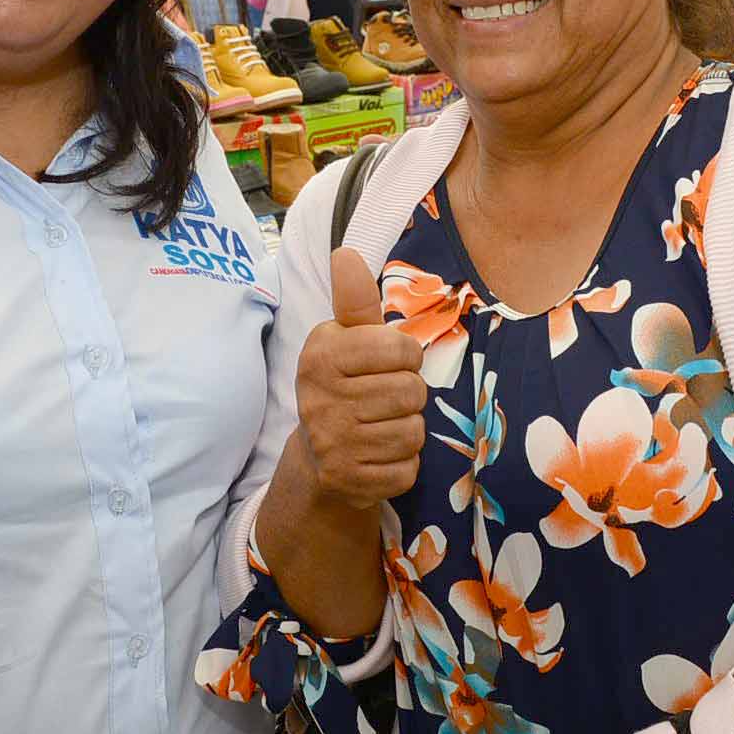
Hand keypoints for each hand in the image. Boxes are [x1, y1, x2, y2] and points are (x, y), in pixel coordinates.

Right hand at [292, 248, 426, 507]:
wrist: (319, 457)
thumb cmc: (345, 385)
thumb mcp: (346, 340)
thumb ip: (353, 301)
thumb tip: (345, 252)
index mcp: (321, 356)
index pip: (402, 349)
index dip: (407, 357)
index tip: (388, 363)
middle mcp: (320, 400)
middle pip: (412, 392)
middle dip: (410, 395)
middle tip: (386, 399)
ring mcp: (333, 444)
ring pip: (413, 431)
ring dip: (408, 430)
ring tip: (384, 425)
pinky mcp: (349, 481)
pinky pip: (408, 468)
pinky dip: (404, 464)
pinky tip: (380, 455)